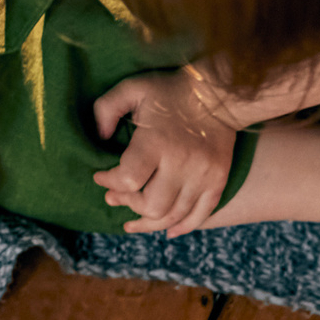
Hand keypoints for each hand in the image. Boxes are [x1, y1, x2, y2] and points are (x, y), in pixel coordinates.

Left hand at [91, 71, 240, 236]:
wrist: (219, 94)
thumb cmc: (170, 91)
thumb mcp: (132, 89)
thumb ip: (106, 109)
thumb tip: (100, 137)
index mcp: (157, 143)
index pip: (127, 180)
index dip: (109, 183)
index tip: (100, 177)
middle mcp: (181, 164)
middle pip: (151, 205)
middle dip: (128, 204)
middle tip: (115, 197)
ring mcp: (203, 176)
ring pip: (173, 216)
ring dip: (149, 222)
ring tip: (132, 223)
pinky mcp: (218, 181)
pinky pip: (200, 215)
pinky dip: (183, 226)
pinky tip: (168, 230)